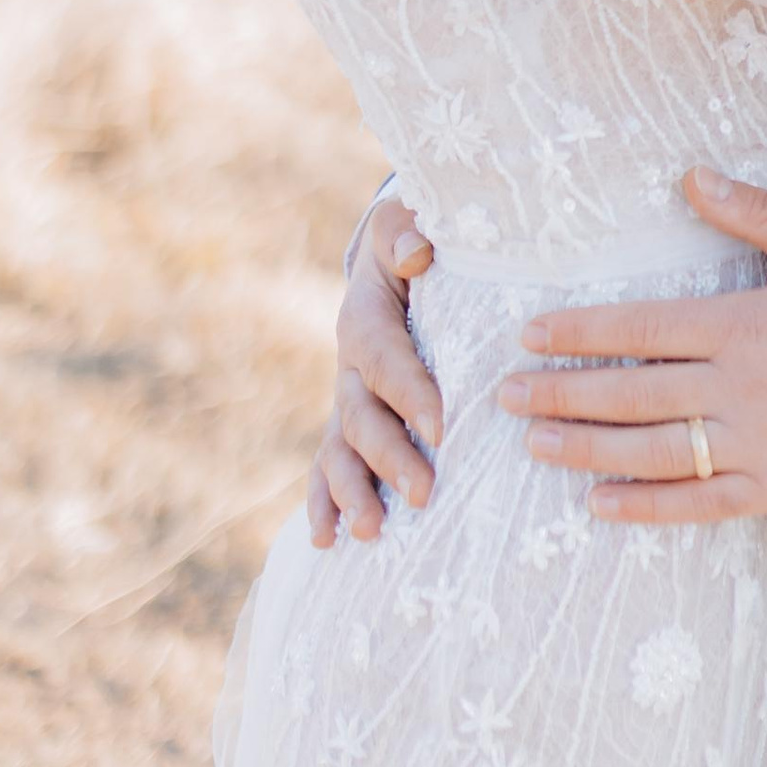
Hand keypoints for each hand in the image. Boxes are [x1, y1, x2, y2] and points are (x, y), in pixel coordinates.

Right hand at [305, 194, 443, 546]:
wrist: (395, 260)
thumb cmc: (414, 244)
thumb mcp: (407, 224)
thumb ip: (407, 233)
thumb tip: (419, 254)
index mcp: (365, 319)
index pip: (386, 360)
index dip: (411, 393)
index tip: (443, 427)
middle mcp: (348, 366)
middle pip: (362, 418)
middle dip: (390, 458)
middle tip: (424, 492)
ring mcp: (344, 402)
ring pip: (340, 452)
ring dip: (351, 493)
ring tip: (370, 531)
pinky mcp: (347, 428)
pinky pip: (326, 468)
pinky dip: (323, 505)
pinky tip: (325, 542)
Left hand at [494, 170, 766, 519]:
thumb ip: (757, 214)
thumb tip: (690, 178)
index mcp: (746, 325)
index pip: (641, 330)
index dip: (580, 334)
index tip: (530, 335)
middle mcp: (739, 390)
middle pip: (630, 395)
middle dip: (561, 394)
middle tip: (506, 397)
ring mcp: (758, 445)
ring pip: (652, 452)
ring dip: (586, 450)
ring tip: (535, 446)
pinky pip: (700, 503)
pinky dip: (647, 507)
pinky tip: (602, 505)